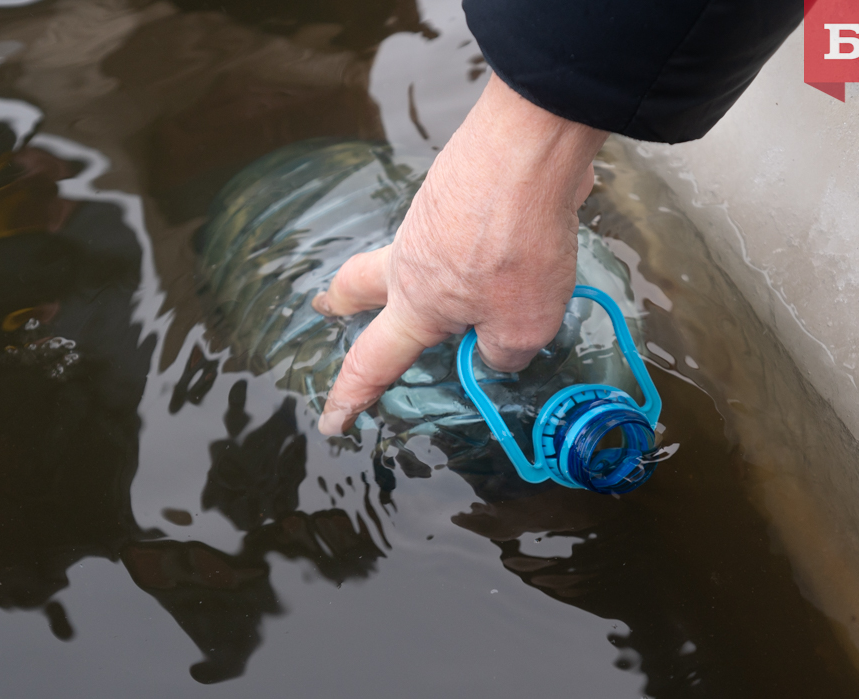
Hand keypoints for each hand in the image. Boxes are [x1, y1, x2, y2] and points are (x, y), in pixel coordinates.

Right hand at [312, 73, 607, 434]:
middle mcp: (412, 258)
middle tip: (329, 307)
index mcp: (416, 303)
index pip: (373, 363)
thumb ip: (502, 354)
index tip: (333, 421)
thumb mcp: (522, 329)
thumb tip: (495, 348)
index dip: (351, 398)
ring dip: (421, 271)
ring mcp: (432, 217)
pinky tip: (505, 240)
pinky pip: (457, 225)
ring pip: (412, 252)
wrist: (529, 148)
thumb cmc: (519, 246)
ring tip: (460, 283)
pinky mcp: (461, 187)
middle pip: (361, 283)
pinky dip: (468, 241)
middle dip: (343, 301)